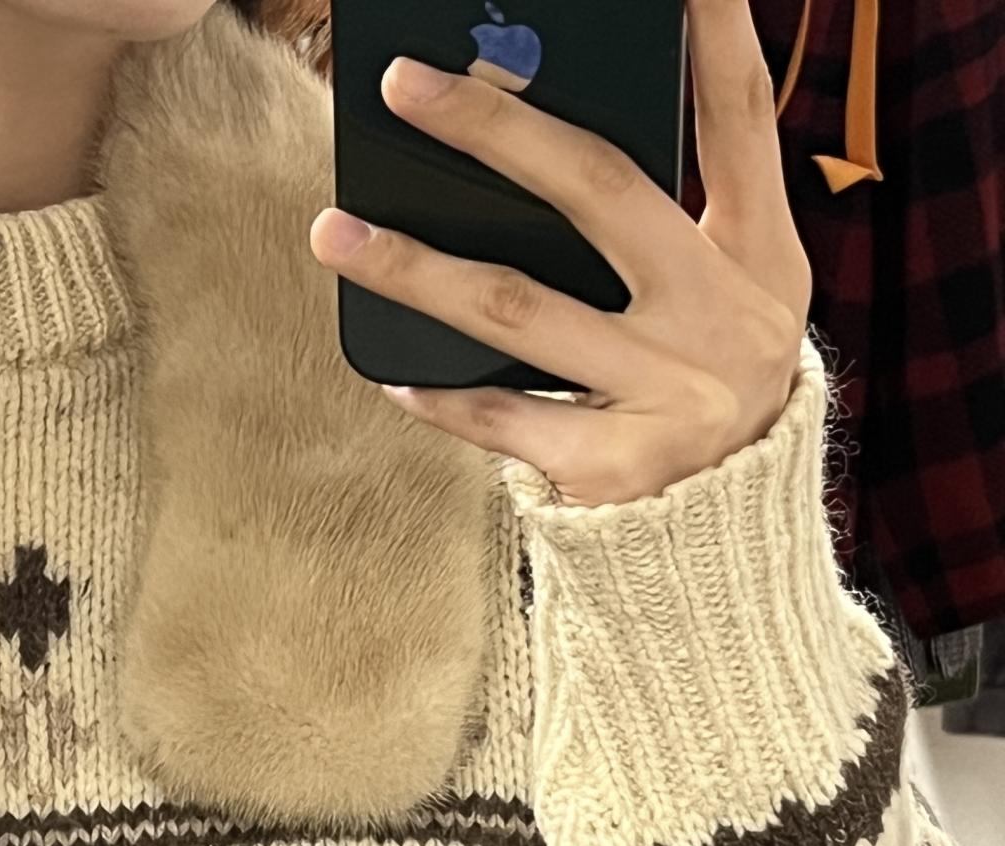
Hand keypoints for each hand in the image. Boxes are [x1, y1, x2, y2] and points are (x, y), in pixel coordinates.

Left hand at [309, 0, 812, 507]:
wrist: (720, 546)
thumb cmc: (697, 396)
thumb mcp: (719, 307)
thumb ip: (663, 231)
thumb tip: (530, 148)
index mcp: (760, 259)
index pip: (741, 124)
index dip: (715, 41)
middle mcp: (724, 317)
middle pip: (601, 191)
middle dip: (497, 129)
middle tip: (406, 84)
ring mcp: (670, 394)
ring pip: (518, 308)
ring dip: (415, 266)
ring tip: (334, 232)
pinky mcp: (612, 469)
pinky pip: (503, 418)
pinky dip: (442, 393)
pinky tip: (390, 369)